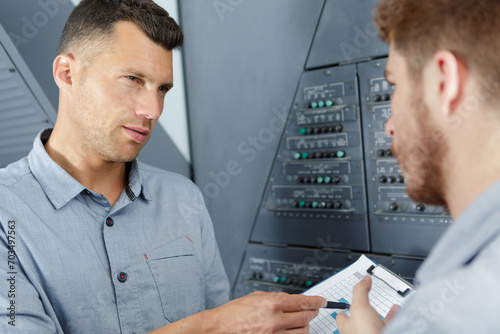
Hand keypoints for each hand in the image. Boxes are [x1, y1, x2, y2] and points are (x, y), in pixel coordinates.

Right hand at [208, 291, 325, 332]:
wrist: (220, 328)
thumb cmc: (234, 312)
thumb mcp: (256, 297)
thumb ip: (276, 297)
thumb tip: (293, 299)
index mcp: (272, 303)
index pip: (303, 301)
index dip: (316, 301)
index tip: (322, 301)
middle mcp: (275, 319)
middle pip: (306, 316)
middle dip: (313, 312)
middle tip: (314, 310)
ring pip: (303, 331)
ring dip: (305, 325)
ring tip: (302, 321)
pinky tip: (292, 331)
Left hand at [336, 276, 399, 333]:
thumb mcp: (360, 307)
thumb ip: (360, 291)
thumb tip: (364, 279)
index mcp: (347, 328)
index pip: (342, 317)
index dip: (344, 308)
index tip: (347, 301)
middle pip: (360, 320)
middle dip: (366, 311)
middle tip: (368, 303)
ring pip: (375, 324)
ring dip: (382, 314)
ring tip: (389, 306)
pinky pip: (388, 326)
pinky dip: (393, 318)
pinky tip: (397, 311)